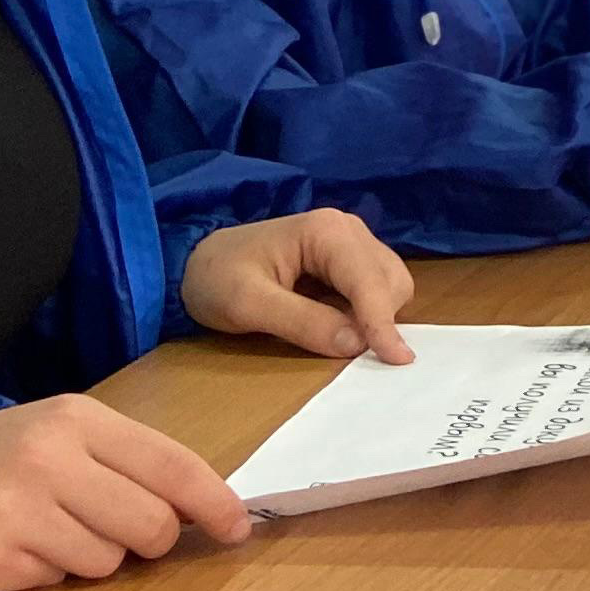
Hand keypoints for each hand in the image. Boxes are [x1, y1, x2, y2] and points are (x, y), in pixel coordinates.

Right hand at [0, 395, 248, 590]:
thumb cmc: (17, 458)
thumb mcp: (75, 435)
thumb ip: (139, 464)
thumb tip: (213, 510)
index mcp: (78, 419)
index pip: (171, 465)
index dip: (214, 503)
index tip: (237, 528)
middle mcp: (44, 459)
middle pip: (150, 525)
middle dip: (149, 540)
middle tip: (116, 528)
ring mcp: (9, 510)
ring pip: (105, 563)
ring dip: (91, 557)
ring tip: (52, 530)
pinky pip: (53, 584)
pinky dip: (47, 574)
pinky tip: (18, 549)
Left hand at [179, 210, 414, 363]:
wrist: (192, 263)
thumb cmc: (215, 279)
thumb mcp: (247, 305)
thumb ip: (302, 322)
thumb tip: (356, 344)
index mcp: (327, 231)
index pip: (369, 281)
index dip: (383, 322)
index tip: (397, 360)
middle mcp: (348, 230)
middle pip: (390, 281)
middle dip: (379, 319)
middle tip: (343, 349)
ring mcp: (351, 243)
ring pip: (390, 286)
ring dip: (373, 317)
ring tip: (329, 332)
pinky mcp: (348, 260)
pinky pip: (375, 291)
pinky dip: (365, 314)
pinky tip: (333, 322)